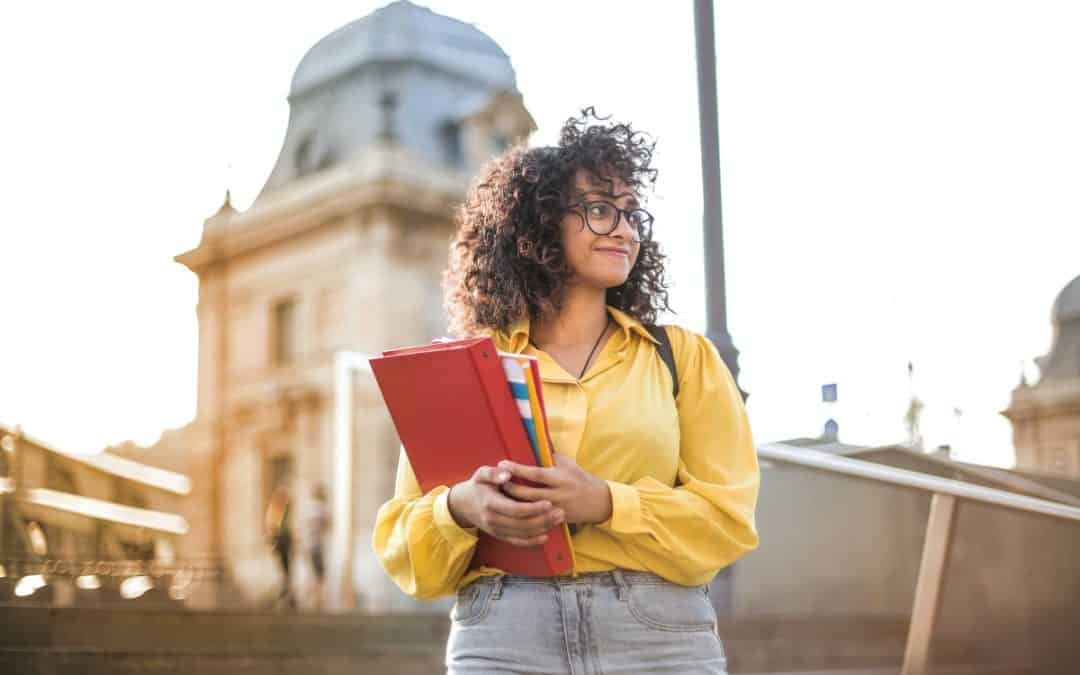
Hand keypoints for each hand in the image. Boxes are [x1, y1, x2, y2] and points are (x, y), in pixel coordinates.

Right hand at [447, 465, 564, 546]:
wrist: (463, 504)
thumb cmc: (477, 485)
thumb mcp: (481, 474)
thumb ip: (493, 473)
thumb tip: (506, 474)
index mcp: (490, 503)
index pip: (515, 509)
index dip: (533, 508)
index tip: (548, 502)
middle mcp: (493, 519)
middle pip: (522, 524)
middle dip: (543, 519)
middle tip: (560, 512)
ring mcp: (496, 530)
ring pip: (522, 534)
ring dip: (542, 528)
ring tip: (558, 520)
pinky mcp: (499, 536)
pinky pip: (517, 542)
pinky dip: (532, 541)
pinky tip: (546, 536)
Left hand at [498, 454, 612, 525]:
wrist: (601, 502)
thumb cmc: (583, 480)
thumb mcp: (571, 465)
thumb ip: (554, 457)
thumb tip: (537, 445)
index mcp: (561, 477)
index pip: (535, 474)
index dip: (518, 469)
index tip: (502, 463)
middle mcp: (558, 494)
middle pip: (529, 493)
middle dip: (511, 487)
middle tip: (496, 482)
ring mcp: (557, 509)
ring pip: (530, 508)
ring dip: (514, 502)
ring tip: (500, 496)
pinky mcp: (558, 520)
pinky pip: (538, 519)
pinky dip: (524, 515)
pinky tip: (513, 511)